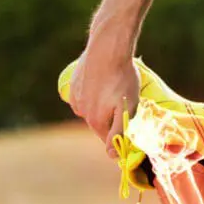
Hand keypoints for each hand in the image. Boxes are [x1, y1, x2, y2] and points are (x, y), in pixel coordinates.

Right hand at [67, 44, 139, 158]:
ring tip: (115, 88)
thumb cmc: (122, 78)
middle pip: (100, 124)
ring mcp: (75, 97)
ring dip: (103, 104)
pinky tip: (103, 81)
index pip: (109, 140)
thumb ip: (118, 133)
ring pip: (93, 109)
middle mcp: (81, 112)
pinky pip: (86, 96)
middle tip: (125, 100)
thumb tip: (111, 155)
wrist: (107, 48)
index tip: (130, 122)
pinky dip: (94, 92)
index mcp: (95, 121)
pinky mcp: (74, 84)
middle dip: (112, 117)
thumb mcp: (127, 109)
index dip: (120, 134)